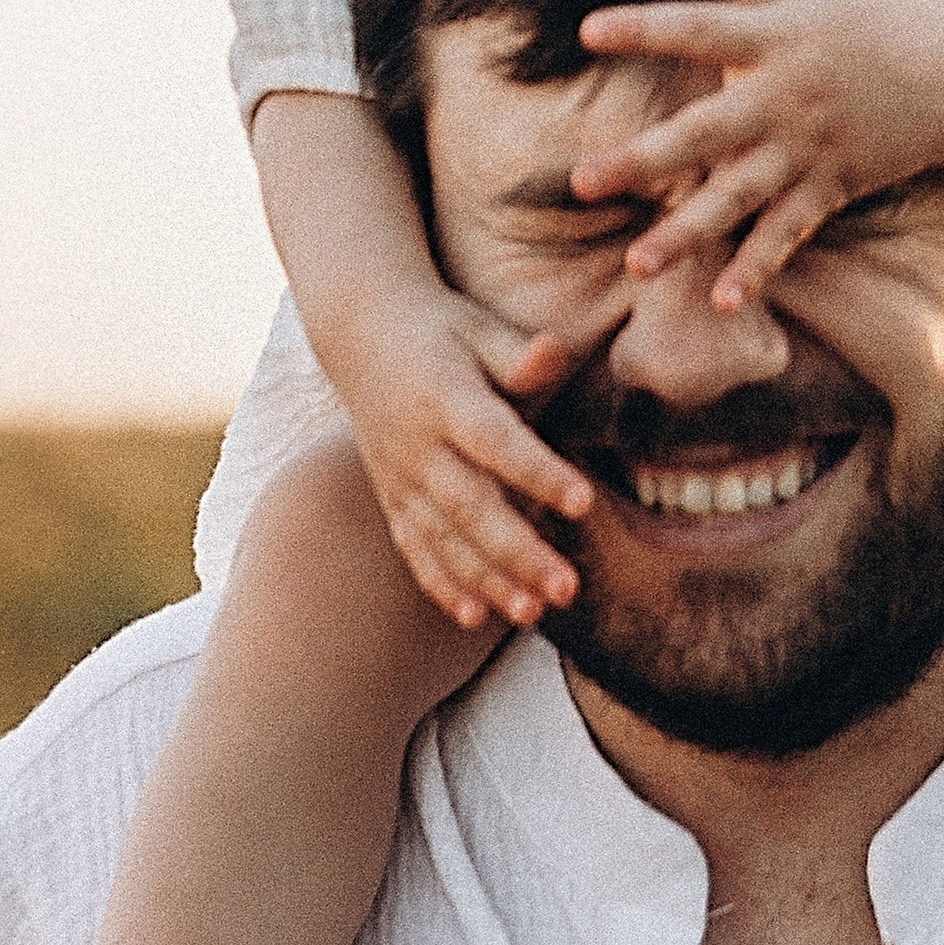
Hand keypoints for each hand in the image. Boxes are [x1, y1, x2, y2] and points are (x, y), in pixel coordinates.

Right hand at [325, 282, 598, 633]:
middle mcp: (420, 447)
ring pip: (444, 538)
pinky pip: (415, 547)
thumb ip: (518, 353)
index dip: (538, 473)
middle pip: (471, 507)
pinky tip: (472, 616)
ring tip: (531, 614)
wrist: (359, 333)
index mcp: (447, 398)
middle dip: (519, 553)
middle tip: (567, 589)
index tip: (584, 502)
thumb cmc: (440, 329)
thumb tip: (557, 351)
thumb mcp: (477, 328)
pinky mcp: (393, 498)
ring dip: (486, 580)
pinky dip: (440, 583)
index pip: (497, 442)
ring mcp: (402, 478)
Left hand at [572, 0, 943, 303]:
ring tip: (635, 264)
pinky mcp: (833, 185)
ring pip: (737, 197)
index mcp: (775, 37)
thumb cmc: (877, 24)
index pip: (698, 29)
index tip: (587, 31)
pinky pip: (788, 234)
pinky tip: (722, 302)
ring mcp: (809, 148)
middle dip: (641, 160)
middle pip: (703, 132)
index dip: (644, 29)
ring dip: (685, 233)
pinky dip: (758, 269)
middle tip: (581, 182)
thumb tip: (708, 7)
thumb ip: (756, 0)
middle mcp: (785, 96)